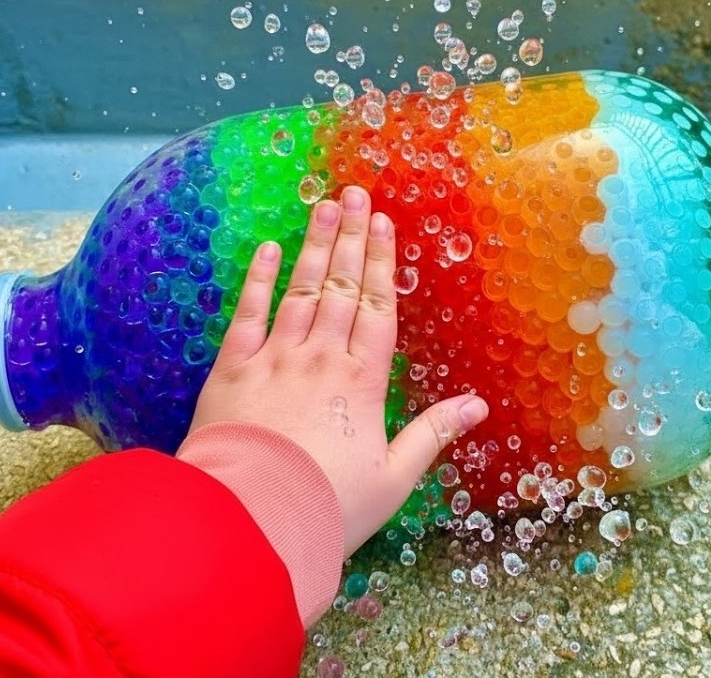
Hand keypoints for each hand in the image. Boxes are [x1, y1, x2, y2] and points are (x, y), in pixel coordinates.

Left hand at [186, 185, 489, 555]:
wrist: (254, 518)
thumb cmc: (329, 504)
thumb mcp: (394, 478)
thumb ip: (433, 434)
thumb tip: (478, 405)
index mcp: (362, 382)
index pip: (377, 309)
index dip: (381, 263)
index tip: (384, 223)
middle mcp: (321, 358)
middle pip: (341, 288)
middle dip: (350, 239)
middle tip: (355, 194)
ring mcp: (275, 359)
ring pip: (301, 291)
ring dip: (314, 246)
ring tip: (323, 206)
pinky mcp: (232, 371)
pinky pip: (248, 314)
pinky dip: (259, 280)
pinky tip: (269, 250)